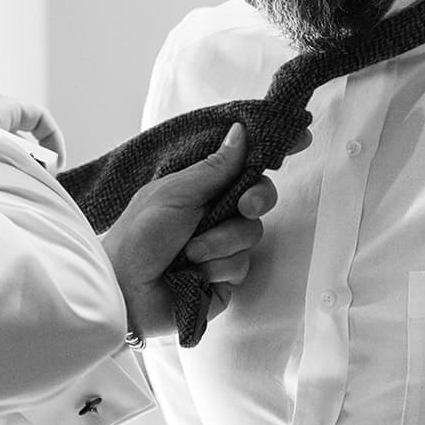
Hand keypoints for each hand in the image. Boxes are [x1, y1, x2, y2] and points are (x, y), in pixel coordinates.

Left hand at [101, 124, 277, 339]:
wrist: (124, 292)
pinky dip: (217, 267)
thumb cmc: (137, 237)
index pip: (241, 167)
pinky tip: (193, 274)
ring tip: (189, 253)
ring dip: (221, 241)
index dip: (269, 154)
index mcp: (198, 190)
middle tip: (243, 206)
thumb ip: (214, 168)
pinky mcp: (223, 279)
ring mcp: (220, 248)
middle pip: (258, 198)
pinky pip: (240, 266)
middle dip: (255, 199)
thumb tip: (240, 132)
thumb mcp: (174, 193)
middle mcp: (212, 216)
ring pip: (250, 234)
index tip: (300, 139)